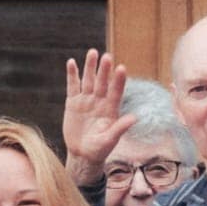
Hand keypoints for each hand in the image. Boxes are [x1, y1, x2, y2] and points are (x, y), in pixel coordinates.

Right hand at [63, 48, 136, 180]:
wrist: (82, 153)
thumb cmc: (100, 149)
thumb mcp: (110, 139)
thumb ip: (120, 128)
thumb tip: (134, 118)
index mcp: (111, 108)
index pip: (116, 91)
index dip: (118, 80)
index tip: (122, 68)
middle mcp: (100, 101)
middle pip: (102, 82)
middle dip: (104, 70)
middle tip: (107, 56)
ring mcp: (86, 100)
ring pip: (88, 80)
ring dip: (90, 66)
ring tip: (92, 52)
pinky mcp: (73, 102)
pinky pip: (73, 85)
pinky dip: (72, 74)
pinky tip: (72, 62)